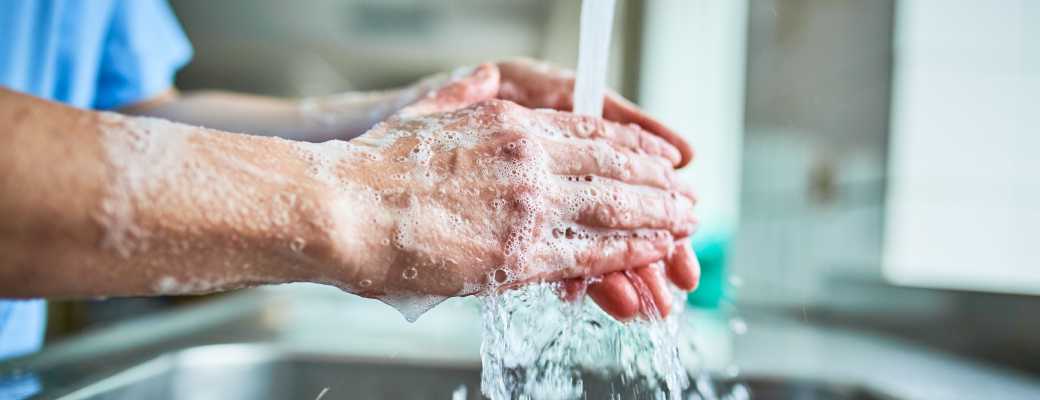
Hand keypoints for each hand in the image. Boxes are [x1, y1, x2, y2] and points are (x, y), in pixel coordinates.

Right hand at [306, 65, 697, 318]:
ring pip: (614, 207)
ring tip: (688, 221)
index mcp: (507, 123)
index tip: (658, 153)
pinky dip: (629, 252)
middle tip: (687, 192)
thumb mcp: (424, 113)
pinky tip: (654, 251)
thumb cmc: (371, 169)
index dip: (631, 143)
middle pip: (613, 166)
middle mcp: (528, 158)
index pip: (589, 129)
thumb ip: (462, 99)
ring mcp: (528, 205)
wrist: (343, 210)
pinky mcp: (520, 253)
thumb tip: (481, 80)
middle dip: (657, 181)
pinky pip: (591, 252)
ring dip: (658, 216)